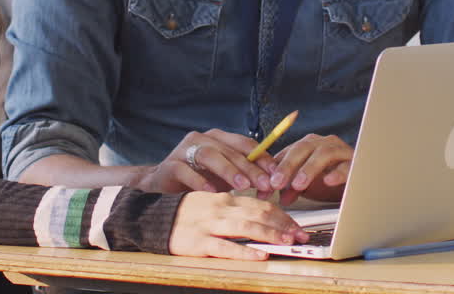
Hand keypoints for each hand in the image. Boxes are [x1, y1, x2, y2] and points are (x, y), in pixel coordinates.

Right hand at [129, 130, 274, 194]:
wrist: (160, 187)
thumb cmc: (198, 182)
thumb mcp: (224, 177)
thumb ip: (244, 174)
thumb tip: (273, 182)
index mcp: (218, 138)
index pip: (245, 144)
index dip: (263, 158)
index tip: (277, 174)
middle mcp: (201, 139)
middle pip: (230, 150)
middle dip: (250, 168)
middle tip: (265, 184)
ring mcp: (183, 150)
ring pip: (210, 155)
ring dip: (228, 170)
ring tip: (242, 187)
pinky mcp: (169, 165)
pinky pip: (186, 170)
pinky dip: (199, 181)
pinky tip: (211, 193)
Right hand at [167, 191, 307, 259]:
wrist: (151, 218)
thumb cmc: (184, 213)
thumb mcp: (211, 203)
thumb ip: (234, 207)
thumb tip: (260, 214)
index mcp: (225, 199)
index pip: (260, 204)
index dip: (282, 215)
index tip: (298, 226)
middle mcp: (220, 208)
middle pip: (258, 213)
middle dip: (283, 225)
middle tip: (301, 235)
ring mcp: (209, 224)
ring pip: (245, 226)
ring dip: (270, 234)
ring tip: (288, 242)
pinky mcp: (198, 242)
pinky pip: (225, 247)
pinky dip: (244, 251)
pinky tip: (259, 255)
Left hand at [269, 133, 352, 205]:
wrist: (358, 181)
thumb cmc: (329, 179)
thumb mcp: (305, 183)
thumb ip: (287, 186)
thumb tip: (266, 194)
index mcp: (308, 145)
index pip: (287, 152)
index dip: (273, 169)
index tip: (263, 188)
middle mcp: (324, 143)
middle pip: (303, 148)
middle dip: (287, 166)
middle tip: (276, 184)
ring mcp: (341, 151)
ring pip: (324, 153)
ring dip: (309, 169)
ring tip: (298, 185)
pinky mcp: (356, 162)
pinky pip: (347, 165)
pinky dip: (337, 173)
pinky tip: (328, 181)